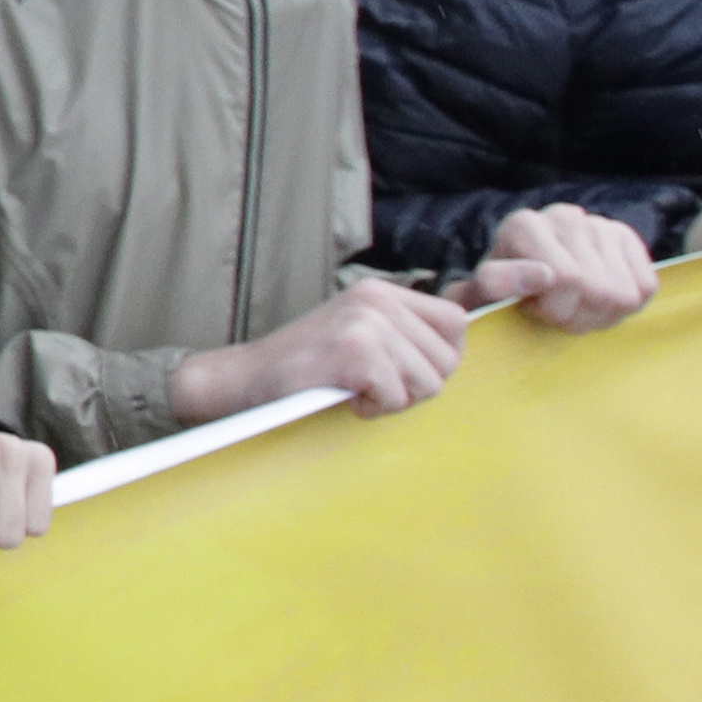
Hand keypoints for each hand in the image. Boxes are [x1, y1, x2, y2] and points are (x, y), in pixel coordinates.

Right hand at [167, 276, 467, 422]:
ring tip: (357, 389)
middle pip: (448, 359)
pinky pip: (397, 397)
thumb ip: (404, 336)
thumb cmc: (305, 369)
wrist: (244, 380)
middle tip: (371, 385)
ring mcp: (366, 323)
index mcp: (382, 291)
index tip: (399, 371)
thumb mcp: (360, 334)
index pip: (455, 323)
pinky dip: (373, 409)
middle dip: (416, 385)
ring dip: (395, 399)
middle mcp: (378, 299)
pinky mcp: (355, 352)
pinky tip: (346, 398)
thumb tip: (457, 353)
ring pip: (429, 382)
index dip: (437, 358)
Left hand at [453, 202, 659, 330]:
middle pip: (595, 290)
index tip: (531, 307)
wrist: (526, 281)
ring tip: (574, 306)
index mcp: (522, 225)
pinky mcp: (627, 238)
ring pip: (622, 294)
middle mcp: (563, 216)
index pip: (565, 278)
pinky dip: (626, 306)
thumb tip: (543, 275)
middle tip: (554, 315)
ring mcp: (598, 224)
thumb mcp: (478, 294)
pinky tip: (598, 299)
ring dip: (600, 315)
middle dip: (575, 318)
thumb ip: (494, 284)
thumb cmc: (500, 293)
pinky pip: (645, 287)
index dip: (552, 309)